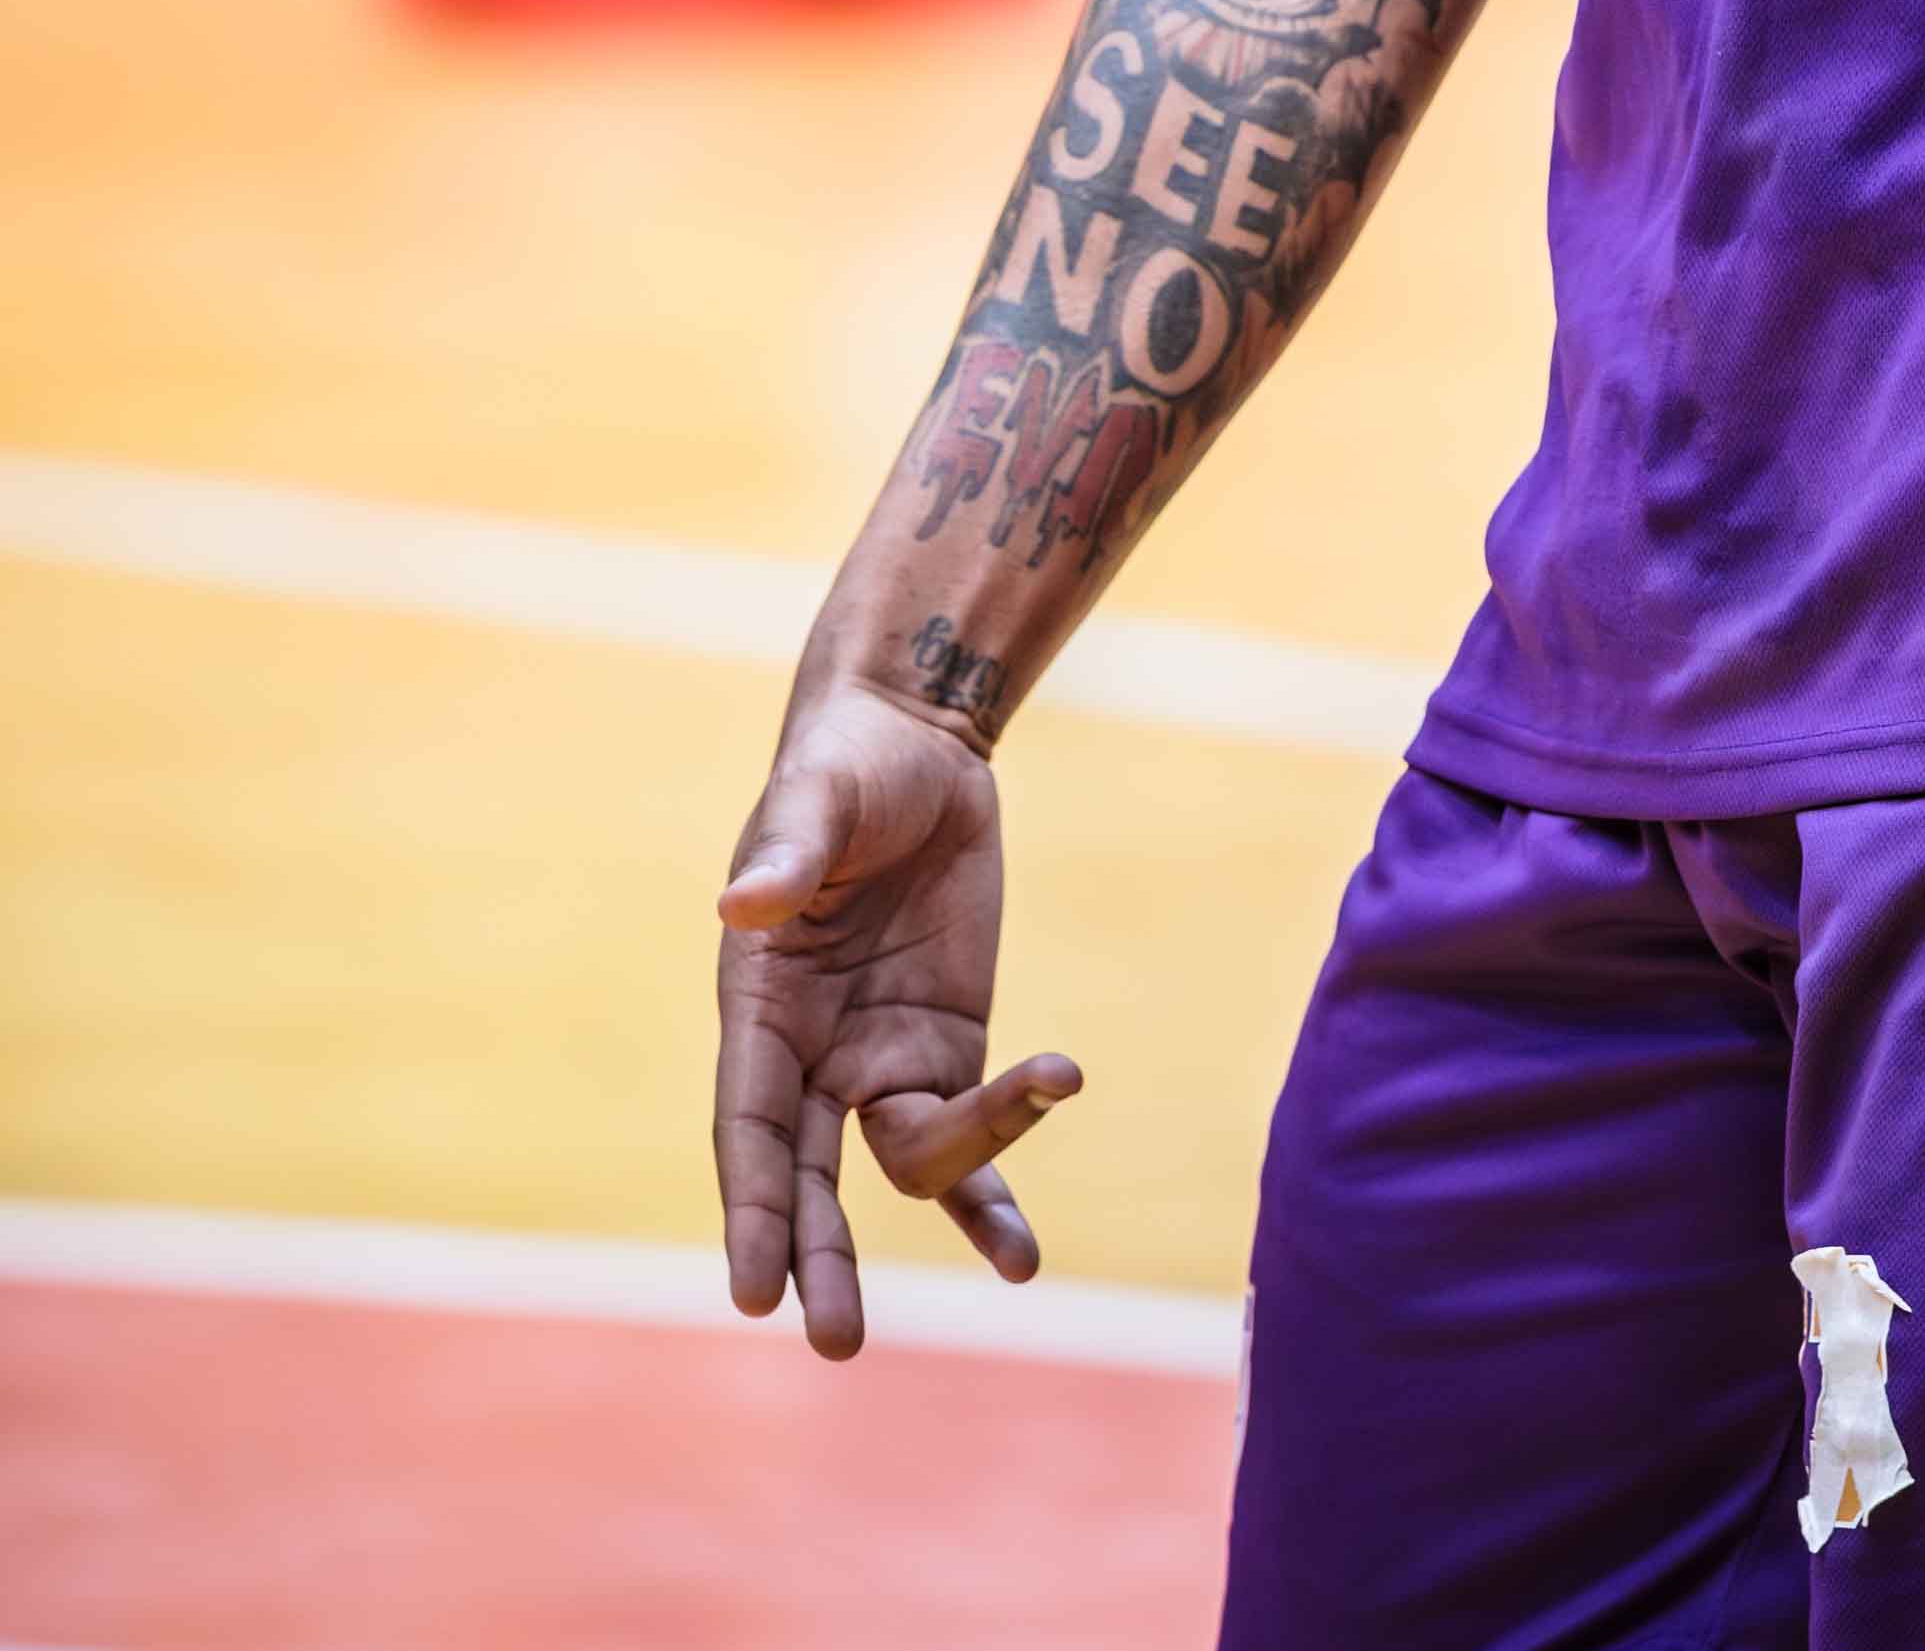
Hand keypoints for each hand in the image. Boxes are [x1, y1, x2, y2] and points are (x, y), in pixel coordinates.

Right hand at [712, 677, 1081, 1356]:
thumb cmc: (844, 770)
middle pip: (810, 1179)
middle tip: (837, 1340)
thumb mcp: (816, 803)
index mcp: (759, 1009)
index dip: (752, 1208)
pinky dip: (994, 1197)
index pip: (749, 1129)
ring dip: (961, 1195)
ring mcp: (882, 1057)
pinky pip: (969, 1135)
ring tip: (1021, 1252)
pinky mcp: (949, 1044)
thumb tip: (744, 904)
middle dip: (820, 1258)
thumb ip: (789, 858)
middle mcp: (812, 1053)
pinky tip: (1018, 1260)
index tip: (754, 1289)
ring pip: (906, 1161)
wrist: (916, 745)